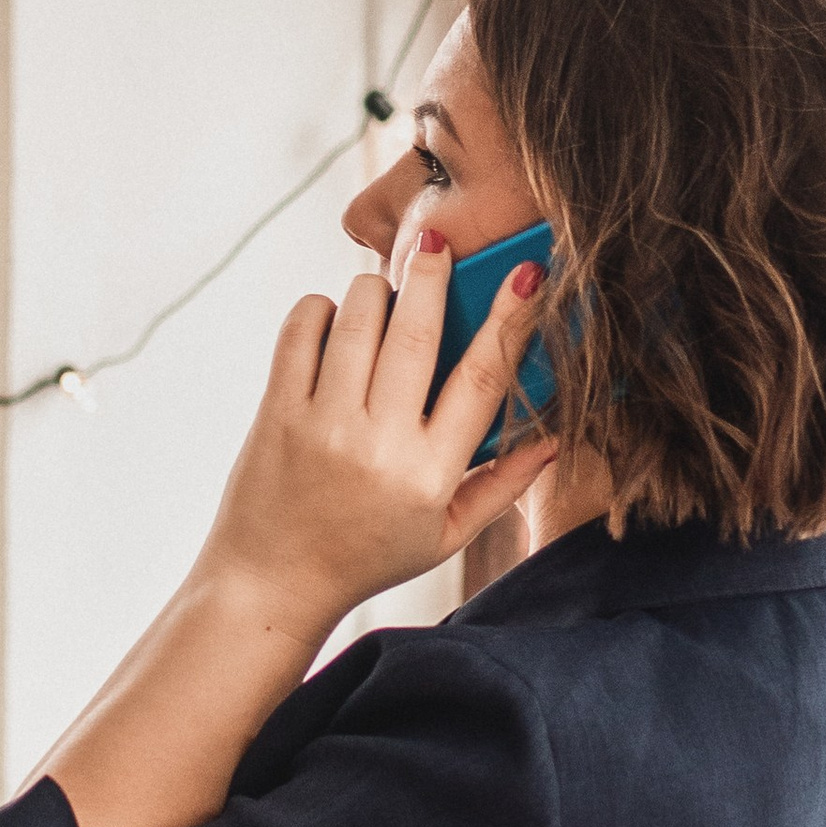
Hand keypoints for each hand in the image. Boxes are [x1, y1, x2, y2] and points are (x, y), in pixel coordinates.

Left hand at [199, 233, 553, 647]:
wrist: (271, 583)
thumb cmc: (366, 557)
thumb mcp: (444, 536)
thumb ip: (501, 486)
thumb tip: (554, 438)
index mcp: (430, 473)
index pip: (483, 379)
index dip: (511, 319)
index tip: (528, 274)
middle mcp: (380, 444)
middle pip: (418, 332)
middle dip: (433, 274)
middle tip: (437, 242)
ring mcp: (324, 424)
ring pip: (359, 318)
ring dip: (375, 290)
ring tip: (382, 297)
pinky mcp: (278, 412)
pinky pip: (302, 330)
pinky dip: (321, 309)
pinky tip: (333, 322)